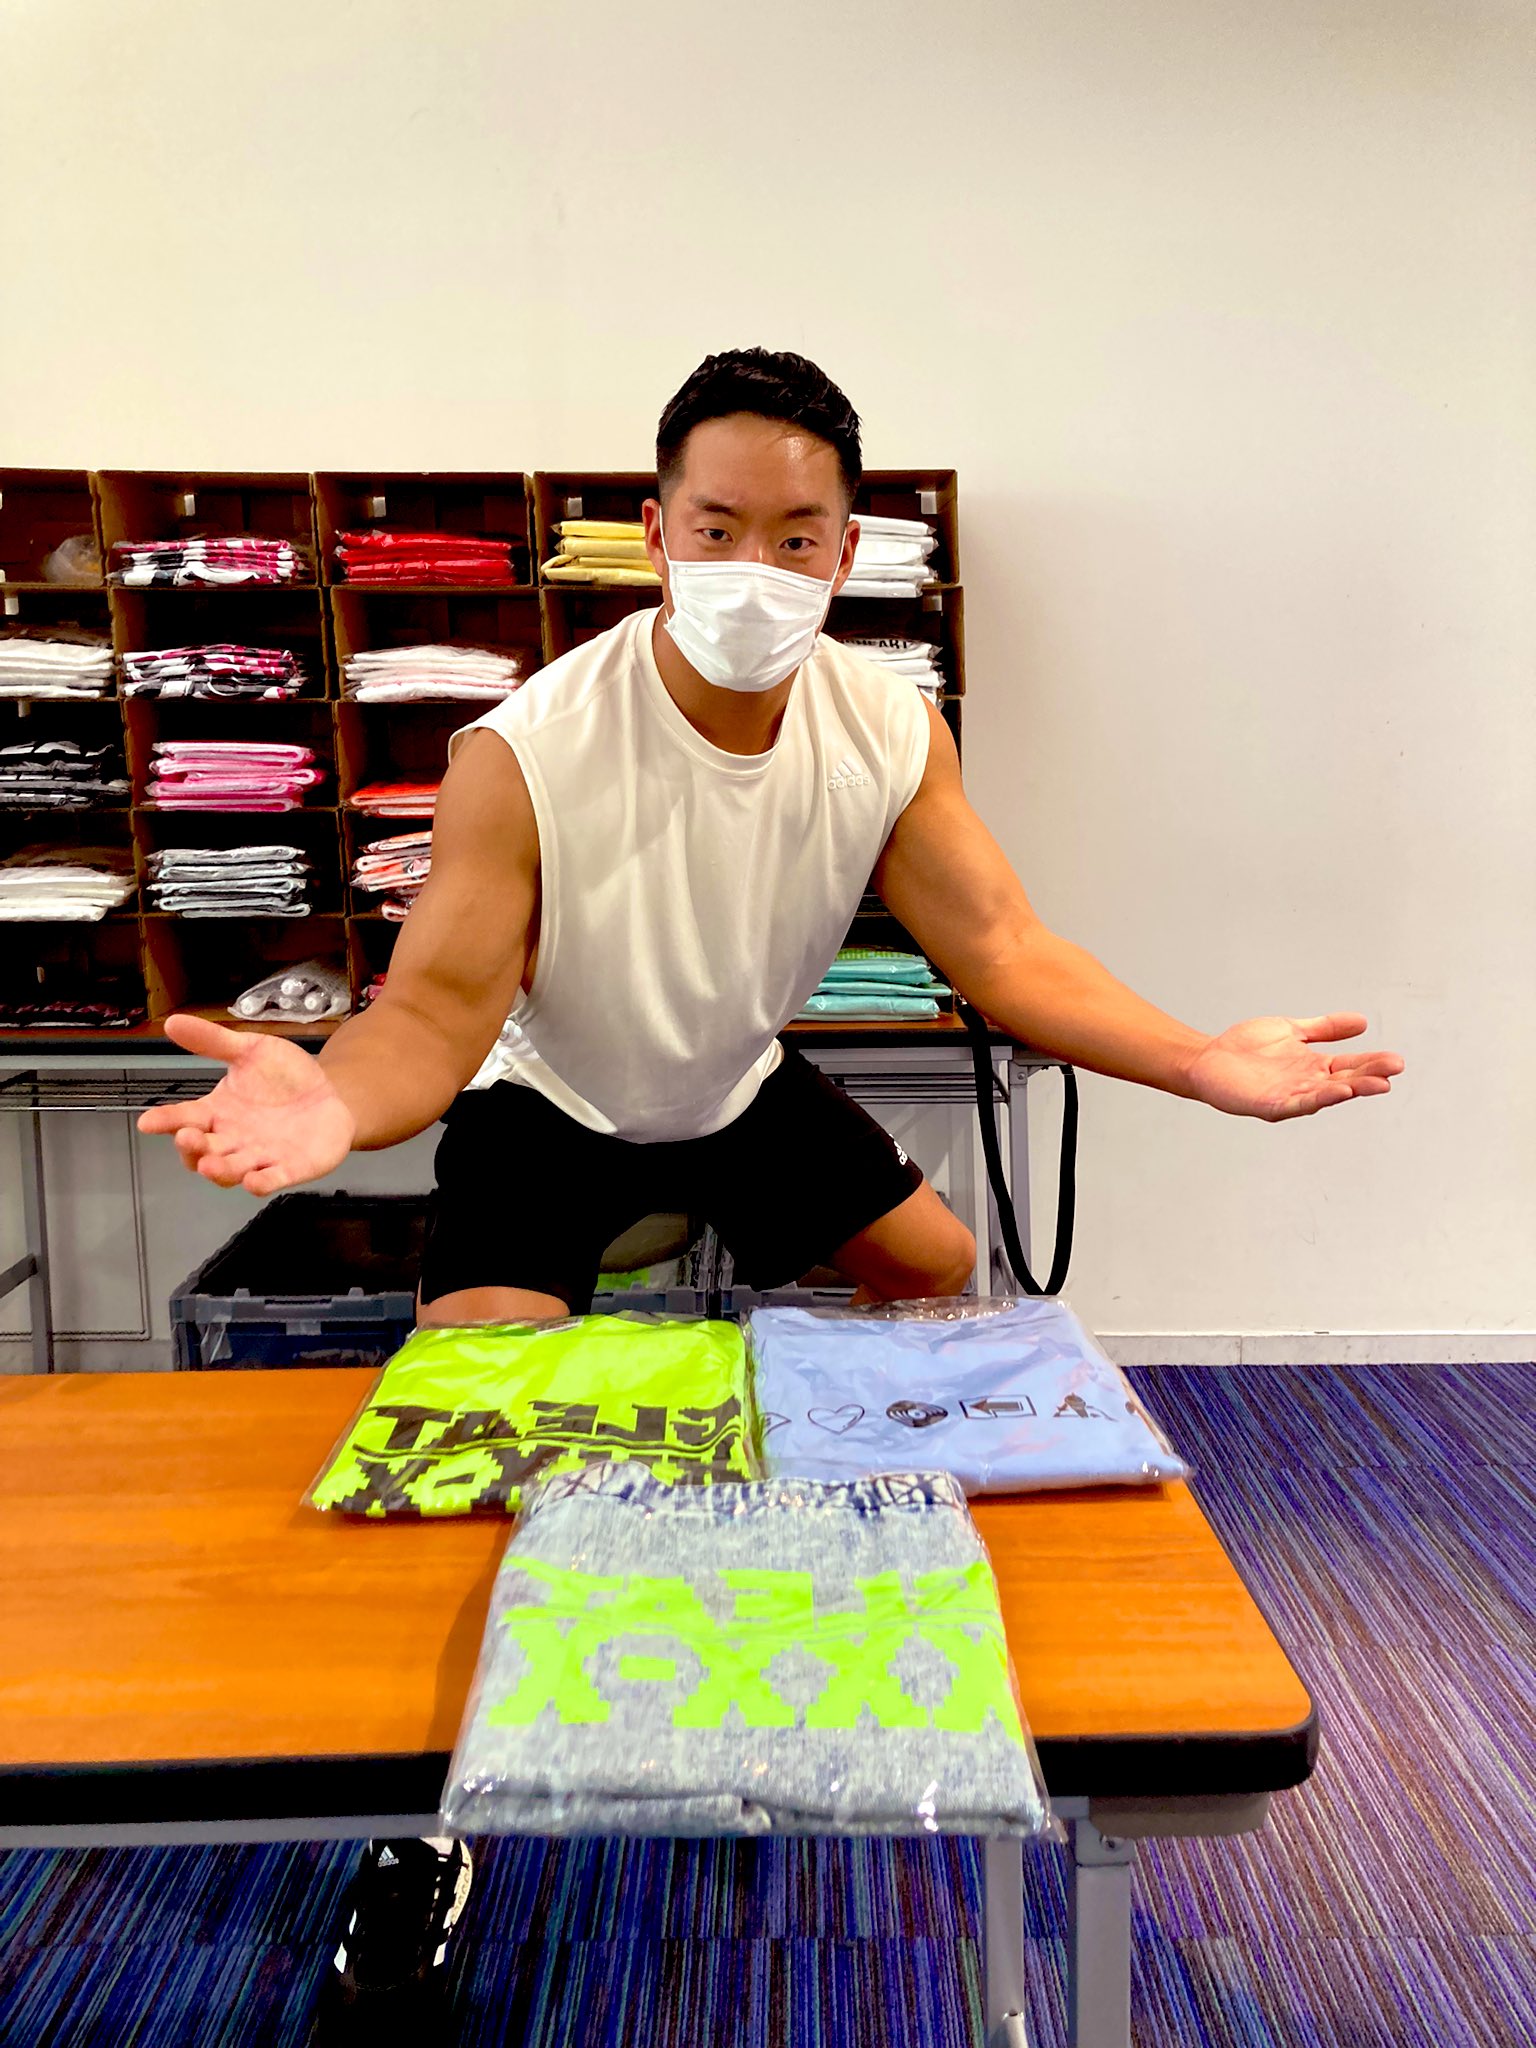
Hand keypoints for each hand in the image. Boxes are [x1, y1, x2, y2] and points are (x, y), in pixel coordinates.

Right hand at [137, 1013, 357, 1193]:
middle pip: (204, 1151)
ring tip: (209, 1164)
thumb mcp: (250, 1050)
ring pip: (232, 1171)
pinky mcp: (291, 1168)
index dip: (166, 1120)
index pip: (184, 1118)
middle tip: (186, 1137)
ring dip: (220, 1170)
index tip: (147, 1121)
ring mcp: (261, 1157)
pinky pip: (273, 1180)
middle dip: (192, 1147)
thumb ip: (213, 1041)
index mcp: (218, 1113)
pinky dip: (262, 1183)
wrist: (329, 1092)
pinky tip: (254, 1182)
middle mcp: (233, 1140)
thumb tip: (172, 1022)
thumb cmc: (283, 1076)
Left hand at [1182, 1012, 1403, 1121]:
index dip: (1372, 1064)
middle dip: (1368, 1077)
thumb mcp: (1292, 1030)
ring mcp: (1289, 1095)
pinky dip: (1315, 1099)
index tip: (1396, 1061)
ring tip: (1370, 1084)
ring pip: (1324, 1095)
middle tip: (1393, 1071)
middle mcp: (1306, 1083)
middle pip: (1343, 1080)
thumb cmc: (1248, 1047)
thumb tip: (1362, 1022)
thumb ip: (1324, 1028)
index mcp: (1314, 1066)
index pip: (1350, 1065)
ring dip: (1347, 1090)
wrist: (1208, 1057)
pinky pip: (1296, 1103)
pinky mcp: (1269, 1104)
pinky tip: (1332, 1092)